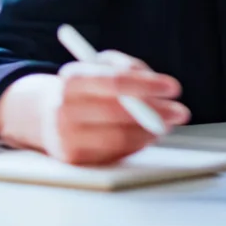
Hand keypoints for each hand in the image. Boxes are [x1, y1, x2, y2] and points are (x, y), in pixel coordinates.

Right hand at [0, 50, 189, 164]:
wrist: (45, 116)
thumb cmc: (85, 87)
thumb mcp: (100, 66)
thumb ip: (128, 68)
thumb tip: (157, 85)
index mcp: (72, 78)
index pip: (114, 81)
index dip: (147, 84)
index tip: (173, 87)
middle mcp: (64, 108)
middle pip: (119, 112)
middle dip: (157, 112)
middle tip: (180, 111)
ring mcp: (66, 137)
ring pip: (120, 137)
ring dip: (150, 132)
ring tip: (165, 124)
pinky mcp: (74, 159)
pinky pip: (114, 153)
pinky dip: (136, 144)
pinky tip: (145, 136)